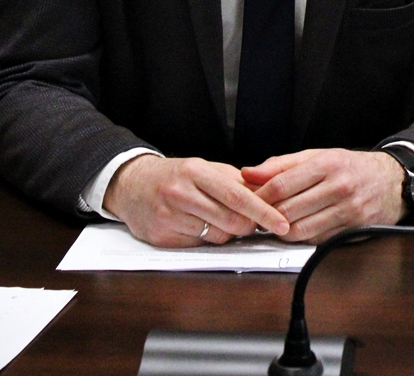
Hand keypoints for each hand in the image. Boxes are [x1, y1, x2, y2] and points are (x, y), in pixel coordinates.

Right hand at [103, 154, 289, 247]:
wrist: (131, 185)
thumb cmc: (175, 176)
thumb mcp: (205, 169)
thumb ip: (236, 181)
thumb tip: (269, 196)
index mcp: (195, 171)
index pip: (237, 196)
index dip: (263, 212)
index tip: (281, 222)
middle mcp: (180, 193)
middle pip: (230, 220)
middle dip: (248, 226)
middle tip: (252, 223)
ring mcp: (168, 216)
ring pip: (216, 236)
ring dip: (227, 233)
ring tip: (221, 220)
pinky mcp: (161, 237)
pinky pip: (198, 245)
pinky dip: (207, 239)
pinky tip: (201, 226)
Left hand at [241, 149, 405, 242]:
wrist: (392, 181)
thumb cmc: (350, 168)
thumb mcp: (318, 156)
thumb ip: (281, 165)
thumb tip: (248, 174)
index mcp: (327, 164)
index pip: (281, 184)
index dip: (259, 196)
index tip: (249, 201)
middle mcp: (339, 187)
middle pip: (288, 210)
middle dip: (267, 217)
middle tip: (259, 216)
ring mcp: (348, 210)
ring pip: (300, 230)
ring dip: (282, 231)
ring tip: (277, 224)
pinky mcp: (352, 230)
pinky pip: (316, 240)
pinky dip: (302, 237)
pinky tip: (300, 228)